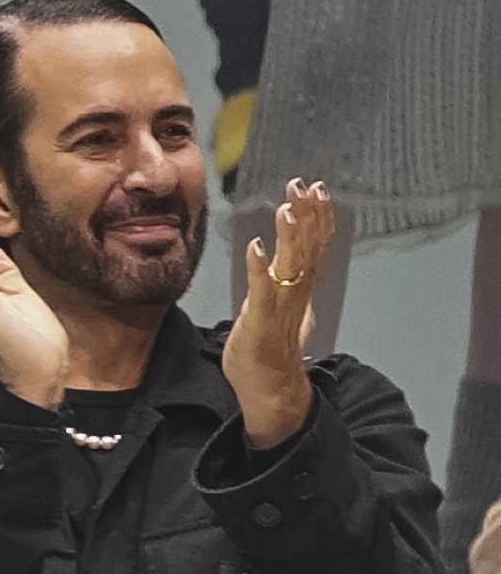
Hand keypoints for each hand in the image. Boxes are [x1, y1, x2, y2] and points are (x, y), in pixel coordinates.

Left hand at [223, 178, 332, 449]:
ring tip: (286, 208)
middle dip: (308, 215)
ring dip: (289, 235)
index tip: (317, 189)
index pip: (314, 245)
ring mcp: (280, 306)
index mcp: (299, 287)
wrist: (269, 388)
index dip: (317, 216)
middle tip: (305, 185)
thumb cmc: (269, 349)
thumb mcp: (279, 306)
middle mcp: (295, 293)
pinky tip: (255, 246)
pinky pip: (261, 290)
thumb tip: (292, 267)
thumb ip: (286, 283)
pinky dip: (259, 267)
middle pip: (307, 248)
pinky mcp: (260, 321)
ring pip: (290, 264)